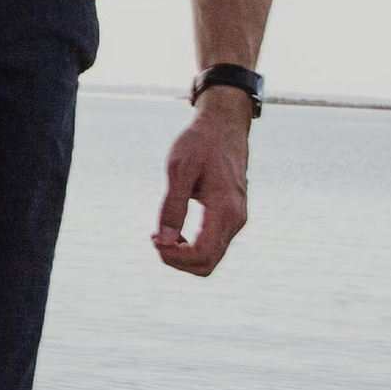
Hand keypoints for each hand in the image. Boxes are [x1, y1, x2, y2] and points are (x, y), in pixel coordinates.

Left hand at [153, 98, 249, 276]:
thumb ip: (172, 206)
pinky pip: (213, 245)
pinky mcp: (231, 216)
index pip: (202, 255)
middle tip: (154, 238)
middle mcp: (236, 220)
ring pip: (210, 258)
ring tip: (160, 234)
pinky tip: (173, 231)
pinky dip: (191, 247)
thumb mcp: (179, 170)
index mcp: (225, 209)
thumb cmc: (199, 143)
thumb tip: (164, 241)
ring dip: (183, 255)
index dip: (174, 256)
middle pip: (207, 264)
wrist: (223, 125)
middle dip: (176, 260)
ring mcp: (236, 219)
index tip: (154, 238)